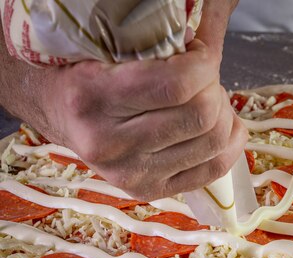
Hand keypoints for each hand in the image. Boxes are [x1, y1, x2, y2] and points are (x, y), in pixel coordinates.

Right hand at [37, 38, 246, 200]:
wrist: (55, 112)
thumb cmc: (84, 72)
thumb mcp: (109, 46)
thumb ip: (158, 39)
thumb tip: (210, 26)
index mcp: (93, 97)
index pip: (177, 84)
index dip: (205, 63)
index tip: (201, 53)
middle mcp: (110, 143)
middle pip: (201, 115)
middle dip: (214, 87)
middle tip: (204, 76)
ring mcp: (130, 173)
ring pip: (214, 143)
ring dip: (224, 113)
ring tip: (207, 98)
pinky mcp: (148, 190)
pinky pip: (213, 169)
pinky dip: (231, 142)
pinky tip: (223, 124)